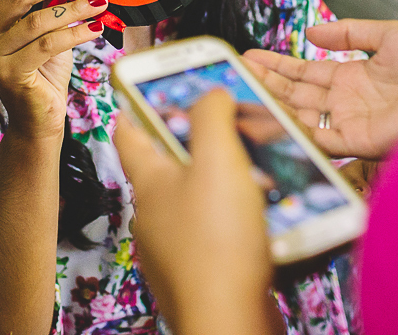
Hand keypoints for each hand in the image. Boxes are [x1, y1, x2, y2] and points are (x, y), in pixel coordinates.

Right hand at [0, 0, 108, 139]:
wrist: (39, 118)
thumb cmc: (44, 72)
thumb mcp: (47, 33)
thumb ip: (52, 7)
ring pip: (37, 21)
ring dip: (74, 8)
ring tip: (100, 1)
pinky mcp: (9, 74)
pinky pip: (47, 45)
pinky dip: (75, 33)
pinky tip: (95, 27)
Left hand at [115, 92, 283, 334]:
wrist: (230, 323)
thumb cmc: (218, 245)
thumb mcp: (218, 160)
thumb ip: (212, 116)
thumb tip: (211, 92)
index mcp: (149, 181)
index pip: (130, 131)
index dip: (140, 103)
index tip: (155, 85)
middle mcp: (155, 214)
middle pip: (171, 164)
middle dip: (201, 142)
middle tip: (232, 127)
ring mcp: (176, 247)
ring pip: (199, 199)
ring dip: (228, 182)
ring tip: (261, 171)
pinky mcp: (203, 272)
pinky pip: (219, 234)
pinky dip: (240, 220)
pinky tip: (267, 218)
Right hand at [243, 19, 397, 158]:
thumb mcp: (392, 34)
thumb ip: (350, 32)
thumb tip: (312, 31)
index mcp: (355, 75)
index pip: (306, 72)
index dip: (278, 65)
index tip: (250, 57)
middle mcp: (349, 101)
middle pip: (296, 93)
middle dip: (265, 83)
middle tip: (235, 73)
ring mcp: (352, 121)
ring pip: (300, 115)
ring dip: (271, 104)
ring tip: (242, 91)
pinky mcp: (360, 140)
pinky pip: (320, 138)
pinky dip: (295, 131)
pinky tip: (271, 120)